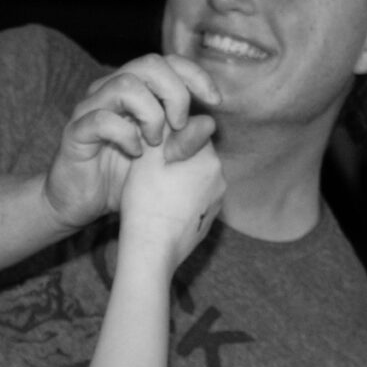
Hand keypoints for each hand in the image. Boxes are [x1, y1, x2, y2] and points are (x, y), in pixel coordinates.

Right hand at [43, 53, 216, 230]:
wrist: (81, 203)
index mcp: (136, 90)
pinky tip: (134, 153)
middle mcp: (112, 90)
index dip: (195, 75)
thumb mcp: (164, 161)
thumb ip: (186, 142)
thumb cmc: (123, 178)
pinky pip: (101, 119)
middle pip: (149, 65)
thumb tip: (210, 123)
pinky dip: (125, 135)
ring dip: (150, 113)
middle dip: (175, 92)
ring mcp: (91, 108)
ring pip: (125, 85)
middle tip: (180, 125)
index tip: (215, 101)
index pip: (169, 63)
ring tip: (155, 143)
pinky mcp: (76, 131)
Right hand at [115, 119, 222, 263]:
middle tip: (151, 172)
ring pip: (197, 178)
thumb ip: (173, 131)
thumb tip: (196, 115)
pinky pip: (196, 201)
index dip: (170, 137)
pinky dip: (182, 200)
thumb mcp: (151, 158)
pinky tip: (163, 208)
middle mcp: (219, 178)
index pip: (192, 132)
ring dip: (180, 179)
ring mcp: (217, 202)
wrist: (152, 252)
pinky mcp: (209, 221)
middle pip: (196, 155)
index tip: (152, 148)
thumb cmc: (146, 202)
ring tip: (155, 192)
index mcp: (207, 157)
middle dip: (177, 158)